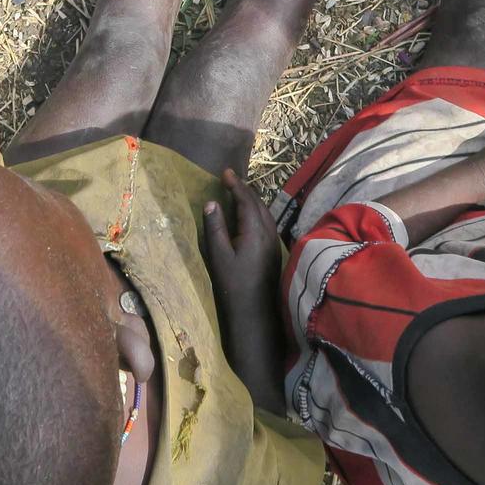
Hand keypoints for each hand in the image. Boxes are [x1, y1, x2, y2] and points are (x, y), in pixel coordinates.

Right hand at [202, 168, 282, 310]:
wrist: (254, 311)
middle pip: (258, 203)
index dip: (236, 185)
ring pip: (264, 212)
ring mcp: (273, 242)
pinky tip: (249, 216)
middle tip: (230, 180)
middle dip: (244, 189)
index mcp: (254, 231)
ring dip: (252, 200)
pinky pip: (266, 222)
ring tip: (238, 193)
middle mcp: (268, 233)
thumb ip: (215, 227)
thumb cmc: (233, 284)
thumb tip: (211, 203)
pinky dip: (256, 211)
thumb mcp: (219, 256)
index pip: (246, 200)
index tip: (225, 173)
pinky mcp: (274, 250)